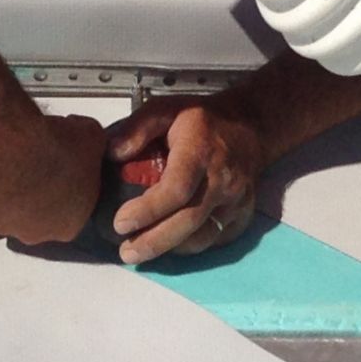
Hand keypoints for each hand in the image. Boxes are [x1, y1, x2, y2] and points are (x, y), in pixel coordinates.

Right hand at [0, 109, 105, 247]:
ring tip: (12, 158)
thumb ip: (93, 147)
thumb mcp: (91, 137)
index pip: (73, 208)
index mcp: (70, 223)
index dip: (68, 183)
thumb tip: (87, 138)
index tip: (62, 164)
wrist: (10, 145)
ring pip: (8, 207)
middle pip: (39, 214)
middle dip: (38, 190)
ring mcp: (3, 225)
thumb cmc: (51, 147)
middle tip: (36, 161)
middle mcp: (37, 232)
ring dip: (10, 188)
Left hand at [103, 96, 267, 262]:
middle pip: (189, 220)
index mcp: (201, 151)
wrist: (248, 127)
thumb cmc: (199, 120)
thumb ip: (138, 128)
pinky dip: (191, 246)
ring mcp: (236, 200)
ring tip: (140, 252)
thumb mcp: (165, 109)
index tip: (120, 223)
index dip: (148, 210)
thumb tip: (112, 154)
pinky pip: (216, 238)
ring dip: (170, 248)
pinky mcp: (243, 214)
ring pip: (204, 234)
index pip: (177, 189)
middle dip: (155, 241)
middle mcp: (223, 179)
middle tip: (126, 252)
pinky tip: (169, 245)